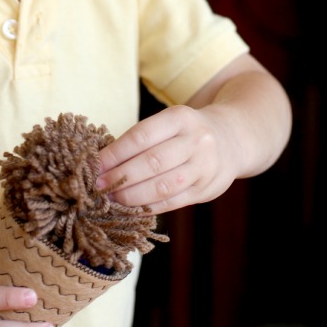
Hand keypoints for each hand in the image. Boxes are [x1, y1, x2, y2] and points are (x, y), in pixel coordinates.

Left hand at [96, 103, 238, 213]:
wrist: (233, 138)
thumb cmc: (186, 131)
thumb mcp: (169, 122)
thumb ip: (143, 140)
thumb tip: (102, 163)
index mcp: (180, 117)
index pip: (141, 137)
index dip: (115, 153)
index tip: (93, 165)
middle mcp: (196, 140)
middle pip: (152, 162)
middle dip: (120, 176)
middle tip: (97, 186)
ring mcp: (204, 166)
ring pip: (163, 185)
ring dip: (132, 195)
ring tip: (111, 198)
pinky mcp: (207, 189)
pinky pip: (173, 201)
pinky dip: (149, 207)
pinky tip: (131, 208)